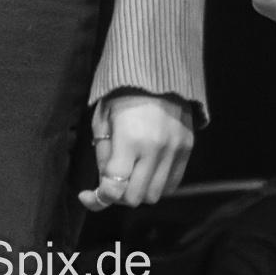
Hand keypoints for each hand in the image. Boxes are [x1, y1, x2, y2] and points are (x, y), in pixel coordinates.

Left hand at [80, 93, 194, 210]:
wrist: (157, 75)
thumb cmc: (122, 98)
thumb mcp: (101, 123)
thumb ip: (103, 158)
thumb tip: (105, 186)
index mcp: (129, 141)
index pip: (114, 189)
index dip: (97, 199)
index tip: (87, 194)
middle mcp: (155, 149)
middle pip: (135, 198)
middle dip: (118, 196)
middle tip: (111, 182)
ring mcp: (175, 150)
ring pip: (155, 196)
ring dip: (139, 192)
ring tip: (132, 176)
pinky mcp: (187, 148)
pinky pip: (173, 184)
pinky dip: (157, 185)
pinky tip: (148, 172)